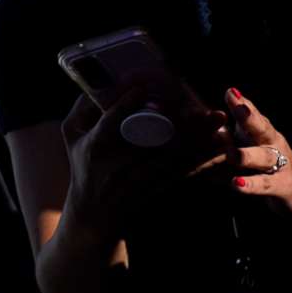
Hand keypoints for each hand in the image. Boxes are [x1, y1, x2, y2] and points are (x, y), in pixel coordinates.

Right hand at [57, 76, 226, 240]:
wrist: (93, 214)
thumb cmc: (82, 165)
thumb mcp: (71, 134)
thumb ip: (82, 106)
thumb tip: (102, 77)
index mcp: (95, 146)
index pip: (109, 123)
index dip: (125, 105)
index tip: (143, 88)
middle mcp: (117, 164)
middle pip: (153, 141)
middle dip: (182, 126)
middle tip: (205, 110)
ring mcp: (138, 179)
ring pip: (174, 158)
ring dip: (200, 142)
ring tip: (220, 125)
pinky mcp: (154, 189)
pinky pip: (182, 174)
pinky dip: (203, 162)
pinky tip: (220, 151)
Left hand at [222, 88, 291, 216]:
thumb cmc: (266, 159)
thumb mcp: (255, 139)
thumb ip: (243, 122)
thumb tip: (228, 96)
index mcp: (264, 132)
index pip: (253, 114)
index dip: (242, 103)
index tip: (231, 92)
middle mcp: (273, 144)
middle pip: (262, 129)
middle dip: (250, 118)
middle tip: (239, 109)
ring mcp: (279, 164)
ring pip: (263, 158)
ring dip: (246, 156)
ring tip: (230, 155)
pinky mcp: (280, 185)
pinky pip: (264, 184)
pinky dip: (250, 185)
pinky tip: (236, 183)